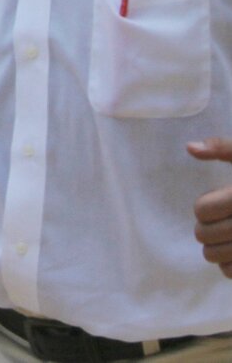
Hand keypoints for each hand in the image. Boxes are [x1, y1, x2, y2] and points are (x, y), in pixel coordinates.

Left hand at [190, 138, 231, 277]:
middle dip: (207, 227)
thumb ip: (224, 148)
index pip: (202, 210)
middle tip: (223, 221)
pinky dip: (230, 264)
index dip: (204, 206)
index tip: (220, 201)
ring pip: (213, 257)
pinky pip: (230, 272)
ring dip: (216, 248)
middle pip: (202, 235)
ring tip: (230, 236)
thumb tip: (190, 147)